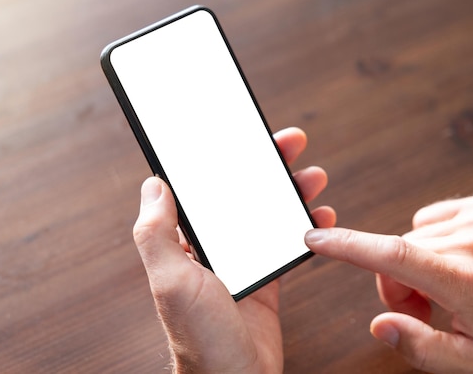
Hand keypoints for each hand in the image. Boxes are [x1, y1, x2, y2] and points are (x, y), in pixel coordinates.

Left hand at [133, 127, 335, 372]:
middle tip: (290, 143)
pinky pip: (286, 241)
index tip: (243, 133)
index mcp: (184, 240)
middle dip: (265, 165)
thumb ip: (156, 233)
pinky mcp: (265, 276)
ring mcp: (241, 259)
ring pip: (266, 212)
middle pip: (240, 192)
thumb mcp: (172, 280)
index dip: (223, 156)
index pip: (203, 187)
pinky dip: (303, 227)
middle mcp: (212, 245)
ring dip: (289, 191)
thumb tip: (153, 184)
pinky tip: (320, 217)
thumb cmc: (199, 338)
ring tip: (312, 176)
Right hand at [305, 195, 472, 373]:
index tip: (314, 238)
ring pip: (410, 237)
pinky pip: (428, 219)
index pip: (392, 256)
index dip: (347, 246)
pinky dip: (431, 240)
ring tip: (444, 284)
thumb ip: (422, 348)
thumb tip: (379, 323)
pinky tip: (455, 258)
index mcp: (467, 281)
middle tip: (422, 308)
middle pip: (394, 254)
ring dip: (414, 262)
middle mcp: (472, 241)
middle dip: (394, 283)